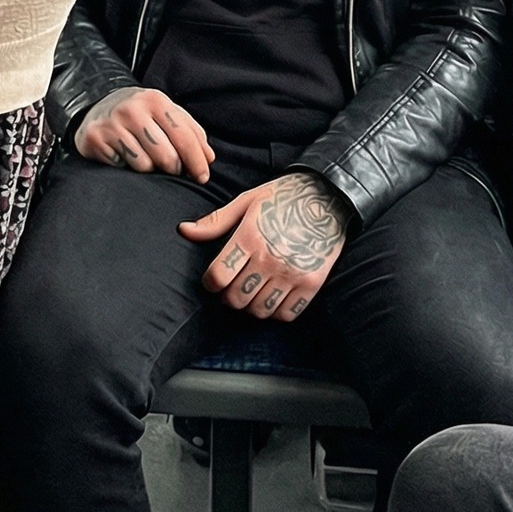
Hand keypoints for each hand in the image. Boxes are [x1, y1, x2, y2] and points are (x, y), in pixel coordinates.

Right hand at [75, 87, 213, 179]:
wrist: (99, 107)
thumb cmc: (141, 115)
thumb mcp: (166, 114)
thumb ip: (191, 132)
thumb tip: (208, 158)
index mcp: (156, 100)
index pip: (184, 137)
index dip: (197, 161)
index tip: (203, 177)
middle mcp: (133, 109)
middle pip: (167, 156)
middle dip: (174, 169)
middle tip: (172, 168)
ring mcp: (113, 123)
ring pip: (145, 165)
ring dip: (150, 169)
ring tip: (146, 158)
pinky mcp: (96, 138)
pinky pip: (123, 167)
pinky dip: (128, 167)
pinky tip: (125, 156)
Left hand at [179, 171, 349, 319]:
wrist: (328, 197)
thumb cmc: (282, 197)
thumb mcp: (246, 201)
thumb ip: (215, 221)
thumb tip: (184, 230)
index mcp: (250, 237)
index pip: (218, 277)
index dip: (210, 283)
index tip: (213, 280)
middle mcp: (270, 258)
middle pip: (236, 298)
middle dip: (228, 296)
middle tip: (232, 286)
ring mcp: (292, 274)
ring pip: (259, 311)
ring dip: (250, 306)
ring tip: (252, 292)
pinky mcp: (311, 284)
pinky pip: (286, 314)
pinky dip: (275, 312)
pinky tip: (272, 297)